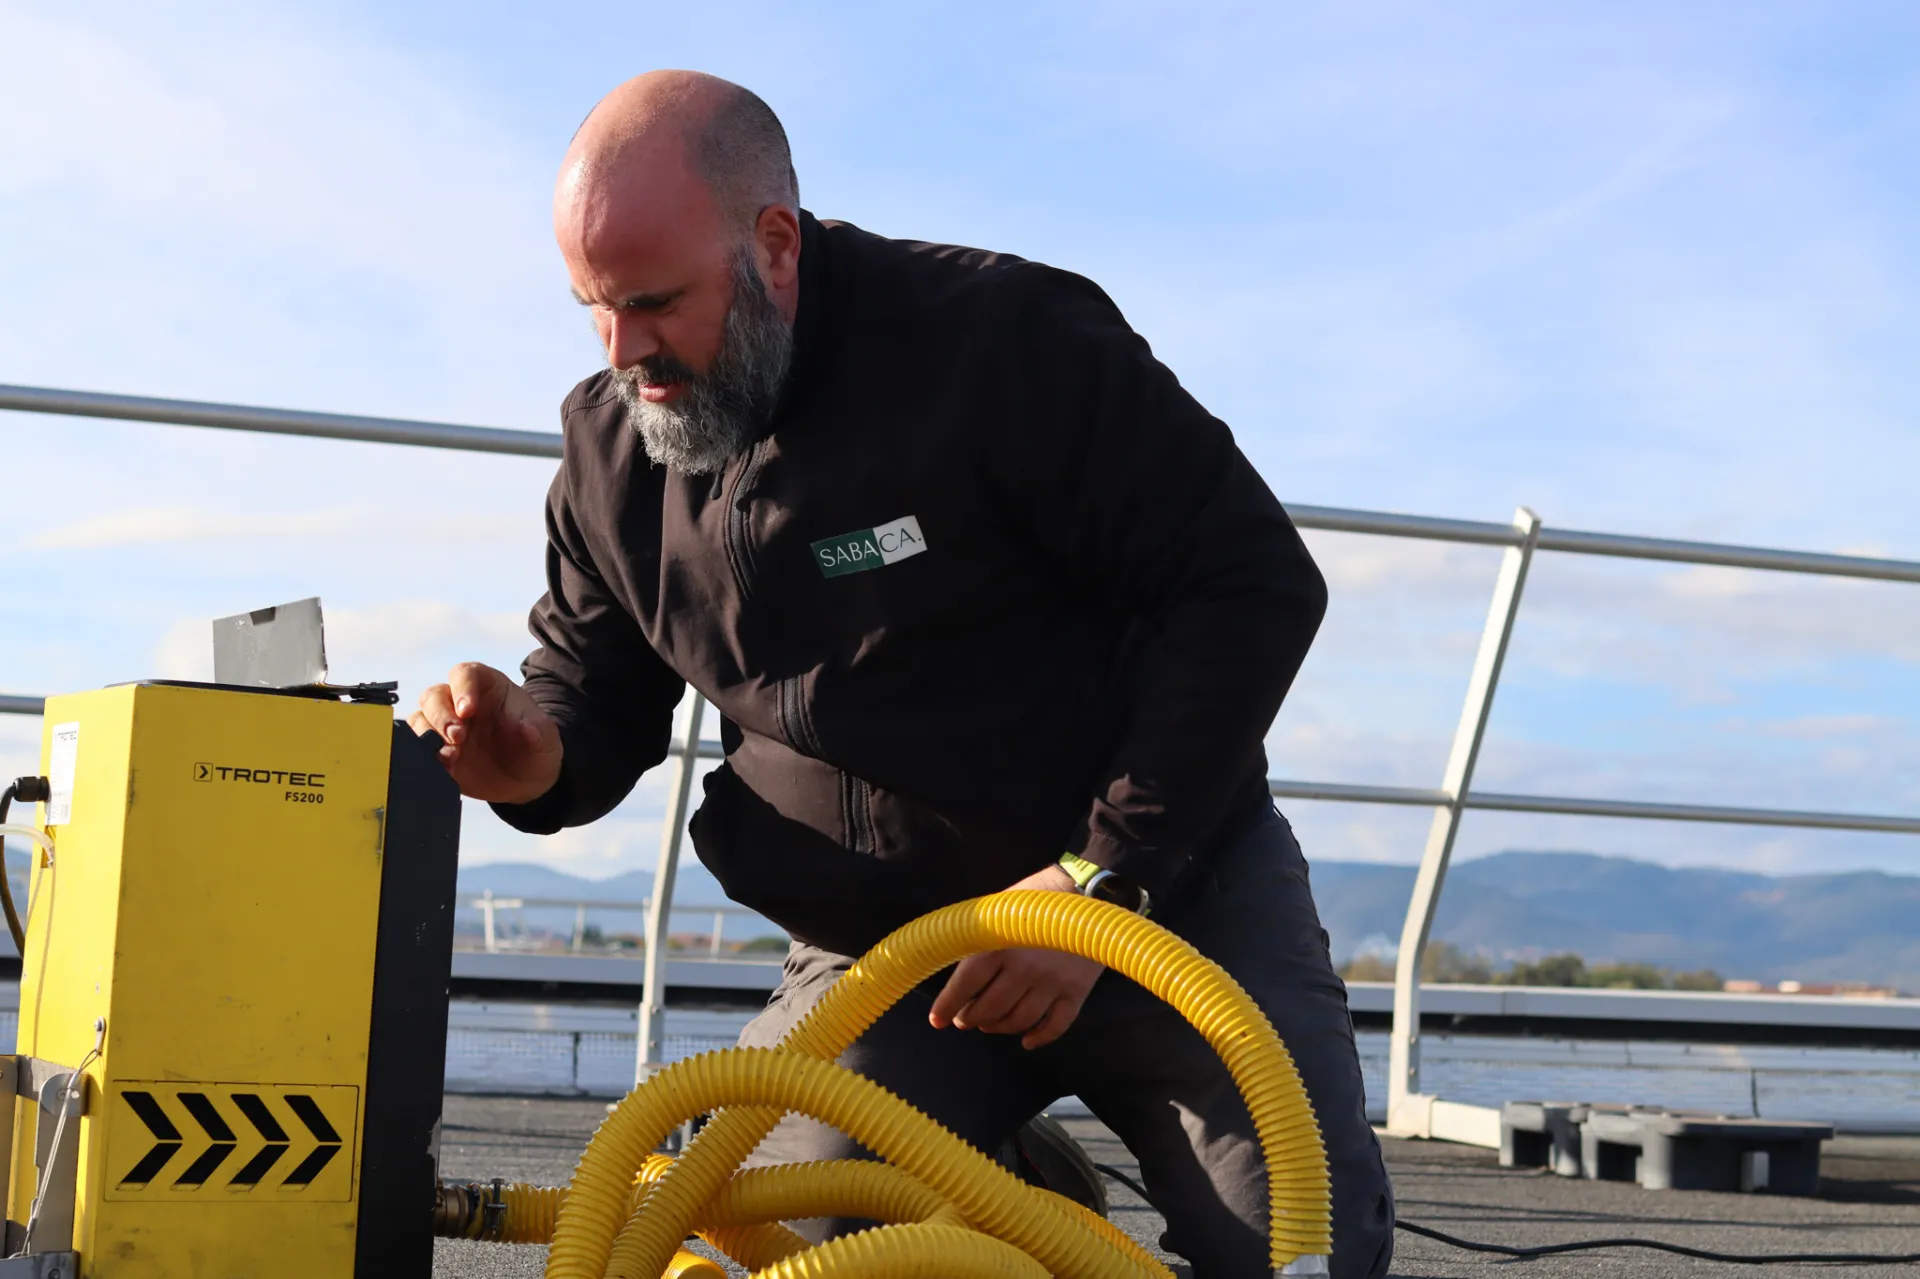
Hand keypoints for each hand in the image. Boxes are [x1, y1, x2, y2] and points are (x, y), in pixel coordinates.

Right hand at [409, 661, 562, 804]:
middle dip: (441, 715)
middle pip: (434, 695)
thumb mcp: (546, 738)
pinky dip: (425, 756)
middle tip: (458, 736)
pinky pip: (418, 748)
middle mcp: (460, 703)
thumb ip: (539, 730)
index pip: (465, 673)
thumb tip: (527, 728)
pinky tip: (444, 768)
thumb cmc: (535, 747)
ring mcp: (445, 727)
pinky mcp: (436, 751)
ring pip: (420, 719)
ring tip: (451, 756)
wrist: (527, 780)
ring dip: (429, 736)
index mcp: (487, 687)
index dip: (462, 688)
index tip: (467, 710)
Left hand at [928, 862, 1104, 1048]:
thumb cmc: (1039, 895)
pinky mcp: (1076, 992)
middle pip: (990, 1009)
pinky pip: (1056, 1026)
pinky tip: (1027, 1041)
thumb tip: (953, 957)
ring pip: (1019, 1021)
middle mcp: (1024, 969)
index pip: (966, 985)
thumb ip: (981, 934)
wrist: (1092, 892)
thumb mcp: (1001, 905)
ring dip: (999, 1028)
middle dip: (971, 1018)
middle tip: (965, 1019)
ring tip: (989, 1025)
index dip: (948, 1006)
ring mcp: (1052, 984)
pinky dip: (1039, 1038)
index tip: (937, 1020)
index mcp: (1000, 946)